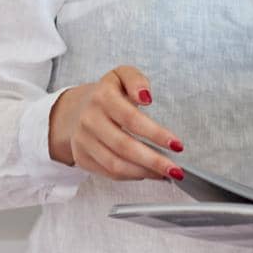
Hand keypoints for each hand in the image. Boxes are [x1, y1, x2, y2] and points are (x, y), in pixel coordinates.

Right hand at [48, 66, 184, 181]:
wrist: (76, 109)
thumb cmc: (107, 94)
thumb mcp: (122, 75)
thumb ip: (136, 80)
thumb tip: (146, 97)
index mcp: (102, 97)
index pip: (132, 119)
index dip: (156, 134)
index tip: (176, 144)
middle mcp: (89, 120)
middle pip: (124, 146)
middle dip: (153, 161)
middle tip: (175, 169)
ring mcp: (83, 141)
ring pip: (116, 165)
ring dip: (144, 172)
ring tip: (164, 173)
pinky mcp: (82, 157)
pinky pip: (109, 173)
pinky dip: (131, 176)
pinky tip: (147, 172)